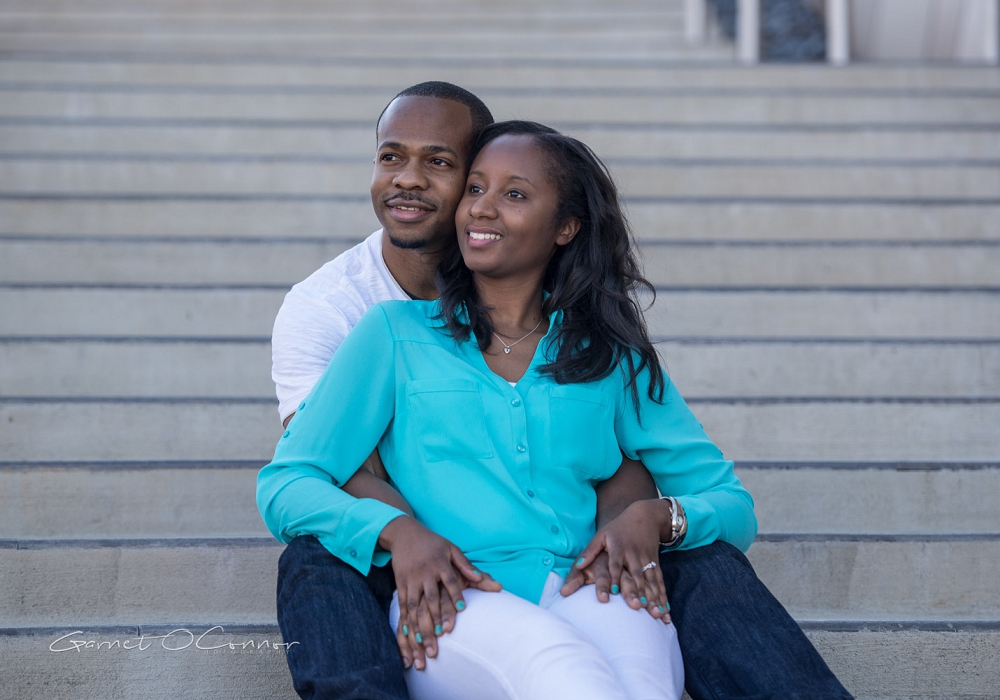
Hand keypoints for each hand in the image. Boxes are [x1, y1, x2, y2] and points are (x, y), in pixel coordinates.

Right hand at [379, 517, 500, 668]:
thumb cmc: (433, 543)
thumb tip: (481, 578)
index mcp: (440, 562)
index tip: (462, 608)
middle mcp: (425, 571)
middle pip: (432, 596)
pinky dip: (405, 618)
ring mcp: (411, 578)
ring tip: (426, 641)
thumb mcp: (451, 549)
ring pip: (416, 604)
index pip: (450, 580)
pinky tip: (408, 634)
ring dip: (420, 623)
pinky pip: (403, 603)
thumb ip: (466, 565)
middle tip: (444, 634)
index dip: (456, 593)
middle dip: (437, 616)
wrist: (405, 534)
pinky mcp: (400, 583)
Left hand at [567, 499, 671, 622]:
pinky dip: (663, 597)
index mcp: (618, 548)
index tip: (614, 591)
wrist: (644, 516)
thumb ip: (590, 551)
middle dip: (638, 592)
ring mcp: (647, 559)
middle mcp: (633, 555)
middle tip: (638, 607)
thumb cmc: (618, 528)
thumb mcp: (602, 535)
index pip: (615, 564)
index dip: (615, 576)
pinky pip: (660, 582)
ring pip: (650, 581)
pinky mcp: (656, 563)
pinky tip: (665, 612)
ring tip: (656, 615)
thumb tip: (578, 566)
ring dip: (654, 598)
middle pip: (636, 575)